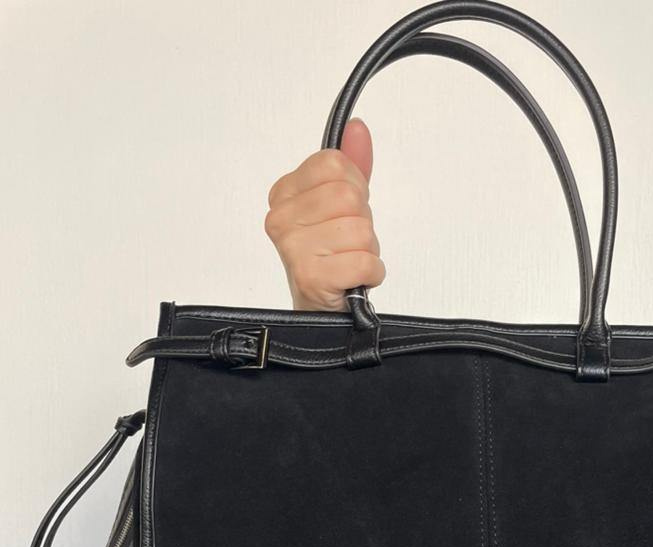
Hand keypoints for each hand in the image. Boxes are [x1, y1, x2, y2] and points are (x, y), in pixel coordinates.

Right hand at [263, 117, 384, 310]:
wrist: (320, 311)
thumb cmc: (329, 260)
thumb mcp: (339, 207)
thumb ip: (350, 166)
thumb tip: (357, 129)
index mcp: (284, 194)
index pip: (334, 163)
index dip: (354, 189)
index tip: (343, 213)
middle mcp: (282, 219)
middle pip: (350, 196)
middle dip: (363, 223)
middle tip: (347, 244)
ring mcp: (293, 248)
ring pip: (360, 229)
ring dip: (367, 251)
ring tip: (348, 262)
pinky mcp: (310, 276)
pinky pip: (365, 261)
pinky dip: (371, 273)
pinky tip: (353, 279)